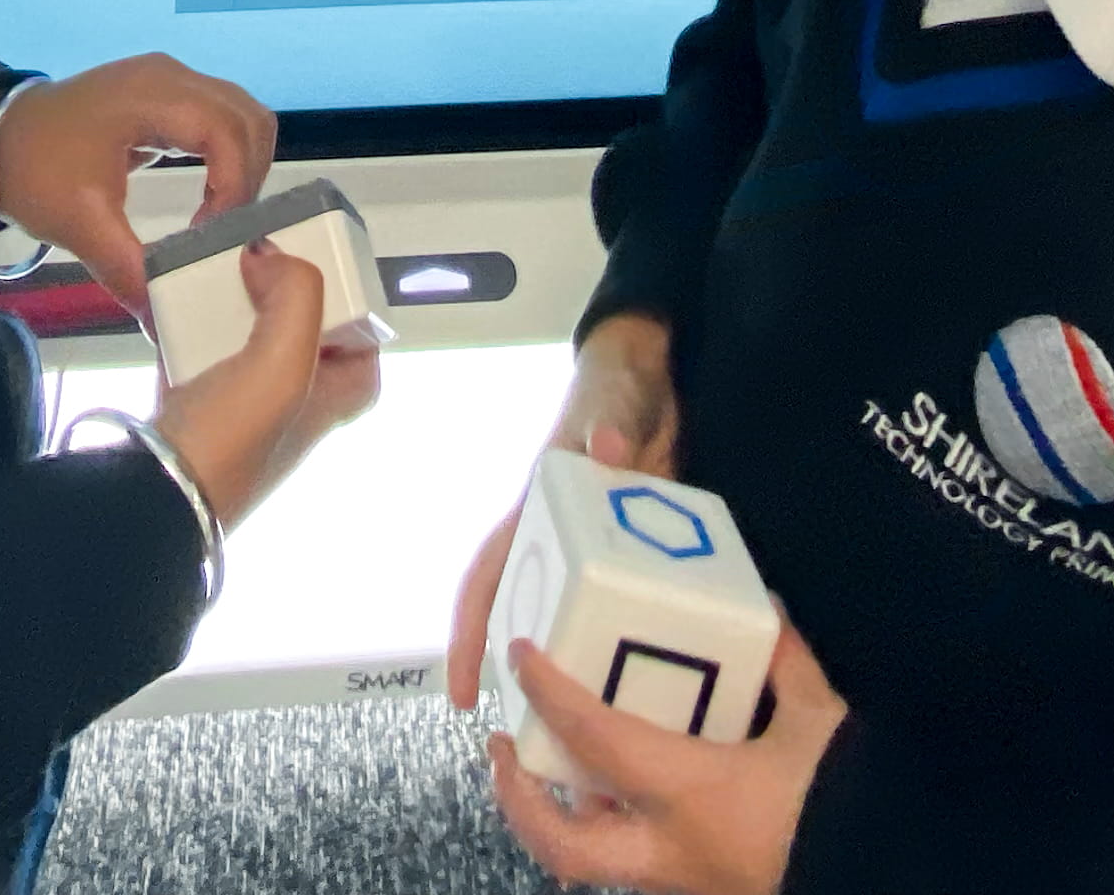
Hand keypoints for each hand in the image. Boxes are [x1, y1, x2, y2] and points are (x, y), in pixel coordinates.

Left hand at [0, 54, 274, 313]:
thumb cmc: (35, 171)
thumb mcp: (80, 224)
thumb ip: (128, 271)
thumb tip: (162, 328)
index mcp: (154, 94)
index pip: (227, 133)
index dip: (234, 188)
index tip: (212, 236)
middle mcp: (172, 76)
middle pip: (247, 120)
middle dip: (247, 179)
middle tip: (226, 231)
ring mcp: (169, 80)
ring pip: (241, 117)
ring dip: (244, 167)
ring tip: (220, 218)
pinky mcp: (165, 95)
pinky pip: (220, 119)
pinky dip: (228, 158)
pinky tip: (209, 198)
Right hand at [149, 242, 381, 525]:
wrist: (155, 496)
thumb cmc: (234, 437)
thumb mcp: (285, 363)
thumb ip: (296, 295)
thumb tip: (269, 255)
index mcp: (335, 398)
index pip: (362, 333)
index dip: (345, 291)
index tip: (313, 255)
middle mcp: (295, 402)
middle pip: (300, 326)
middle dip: (278, 284)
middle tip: (251, 248)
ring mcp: (243, 407)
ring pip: (246, 333)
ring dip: (230, 297)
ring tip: (210, 259)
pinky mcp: (194, 407)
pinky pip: (197, 347)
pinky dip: (186, 319)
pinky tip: (170, 292)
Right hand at [446, 314, 679, 709]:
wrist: (654, 378)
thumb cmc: (612, 391)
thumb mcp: (607, 409)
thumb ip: (604, 427)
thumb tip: (603, 446)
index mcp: (537, 514)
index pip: (487, 579)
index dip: (466, 635)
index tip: (459, 695)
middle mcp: (560, 542)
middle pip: (527, 617)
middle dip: (524, 676)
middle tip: (537, 736)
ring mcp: (598, 552)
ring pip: (576, 622)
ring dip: (578, 668)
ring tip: (589, 730)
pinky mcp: (636, 556)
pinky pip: (627, 611)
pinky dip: (632, 644)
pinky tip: (653, 680)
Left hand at [488, 616, 845, 894]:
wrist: (900, 872)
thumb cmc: (858, 802)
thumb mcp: (823, 718)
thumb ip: (787, 661)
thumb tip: (764, 611)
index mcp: (690, 797)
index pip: (596, 741)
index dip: (550, 695)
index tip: (521, 657)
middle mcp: (673, 854)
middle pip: (563, 845)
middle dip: (518, 799)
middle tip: (503, 747)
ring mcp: (688, 886)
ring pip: (598, 865)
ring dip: (569, 821)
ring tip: (560, 773)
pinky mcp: (710, 894)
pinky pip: (645, 869)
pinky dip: (624, 834)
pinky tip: (637, 800)